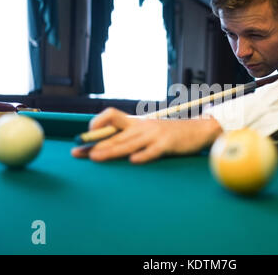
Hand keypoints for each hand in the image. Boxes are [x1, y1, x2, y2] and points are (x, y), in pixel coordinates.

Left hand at [71, 107, 222, 162]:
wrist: (198, 130)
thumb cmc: (171, 134)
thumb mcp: (149, 130)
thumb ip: (132, 135)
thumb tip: (108, 144)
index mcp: (137, 122)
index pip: (112, 116)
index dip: (97, 123)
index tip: (86, 136)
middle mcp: (143, 127)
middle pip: (115, 134)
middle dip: (95, 143)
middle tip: (79, 152)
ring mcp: (155, 135)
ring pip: (129, 143)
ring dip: (111, 150)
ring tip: (96, 156)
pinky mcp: (168, 144)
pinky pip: (153, 150)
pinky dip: (144, 155)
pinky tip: (134, 160)